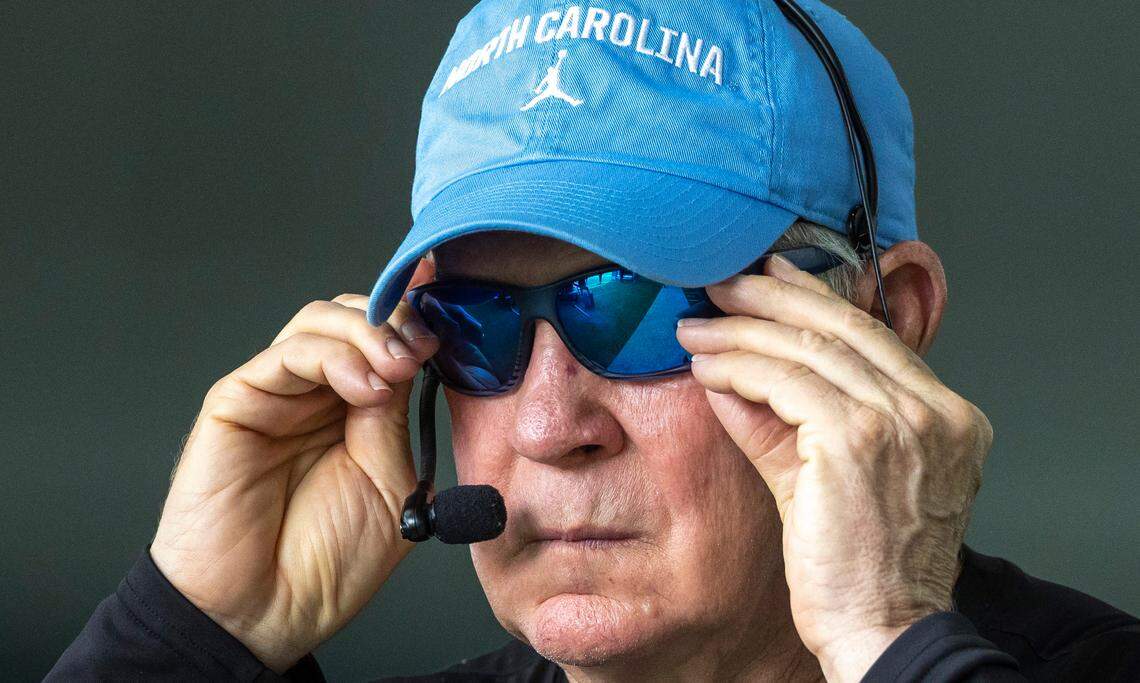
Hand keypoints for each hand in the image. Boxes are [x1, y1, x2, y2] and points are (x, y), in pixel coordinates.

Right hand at [150, 290, 437, 672]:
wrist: (262, 615)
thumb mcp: (388, 484)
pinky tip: (368, 387)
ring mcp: (276, 394)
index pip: (384, 341)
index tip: (448, 338)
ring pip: (320, 322)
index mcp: (354, 412)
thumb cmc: (324, 564)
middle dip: (396, 322)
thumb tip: (411, 359)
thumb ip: (393, 420)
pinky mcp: (237, 402)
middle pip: (352, 316)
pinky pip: (286, 355)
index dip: (416, 329)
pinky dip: (334, 357)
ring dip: (369, 333)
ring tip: (398, 367)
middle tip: (424, 348)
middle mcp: (314, 394)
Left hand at [675, 254, 990, 681]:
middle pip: (842, 326)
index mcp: (946, 415)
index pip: (873, 335)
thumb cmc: (864, 569)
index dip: (815, 298)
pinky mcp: (857, 440)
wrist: (884, 630)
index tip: (772, 277)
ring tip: (698, 326)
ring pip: (808, 348)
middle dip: (773, 297)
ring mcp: (902, 422)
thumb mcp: (830, 478)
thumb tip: (734, 374)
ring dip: (742, 331)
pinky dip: (739, 367)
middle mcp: (934, 411)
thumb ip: (787, 423)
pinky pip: (783, 384)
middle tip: (724, 283)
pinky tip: (707, 365)